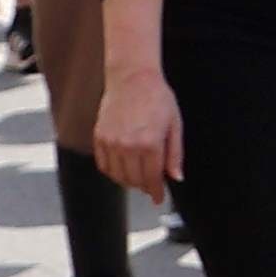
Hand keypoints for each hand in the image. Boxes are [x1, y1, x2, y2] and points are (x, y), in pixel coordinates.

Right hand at [95, 64, 181, 191]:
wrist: (132, 78)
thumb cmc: (158, 99)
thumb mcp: (175, 125)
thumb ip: (175, 154)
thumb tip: (176, 178)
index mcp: (150, 144)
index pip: (151, 178)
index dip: (156, 191)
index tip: (159, 198)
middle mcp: (128, 146)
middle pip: (134, 180)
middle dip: (144, 186)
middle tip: (151, 186)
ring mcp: (111, 142)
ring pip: (117, 175)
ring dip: (128, 181)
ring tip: (138, 178)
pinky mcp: (99, 137)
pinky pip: (103, 164)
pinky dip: (112, 171)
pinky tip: (122, 169)